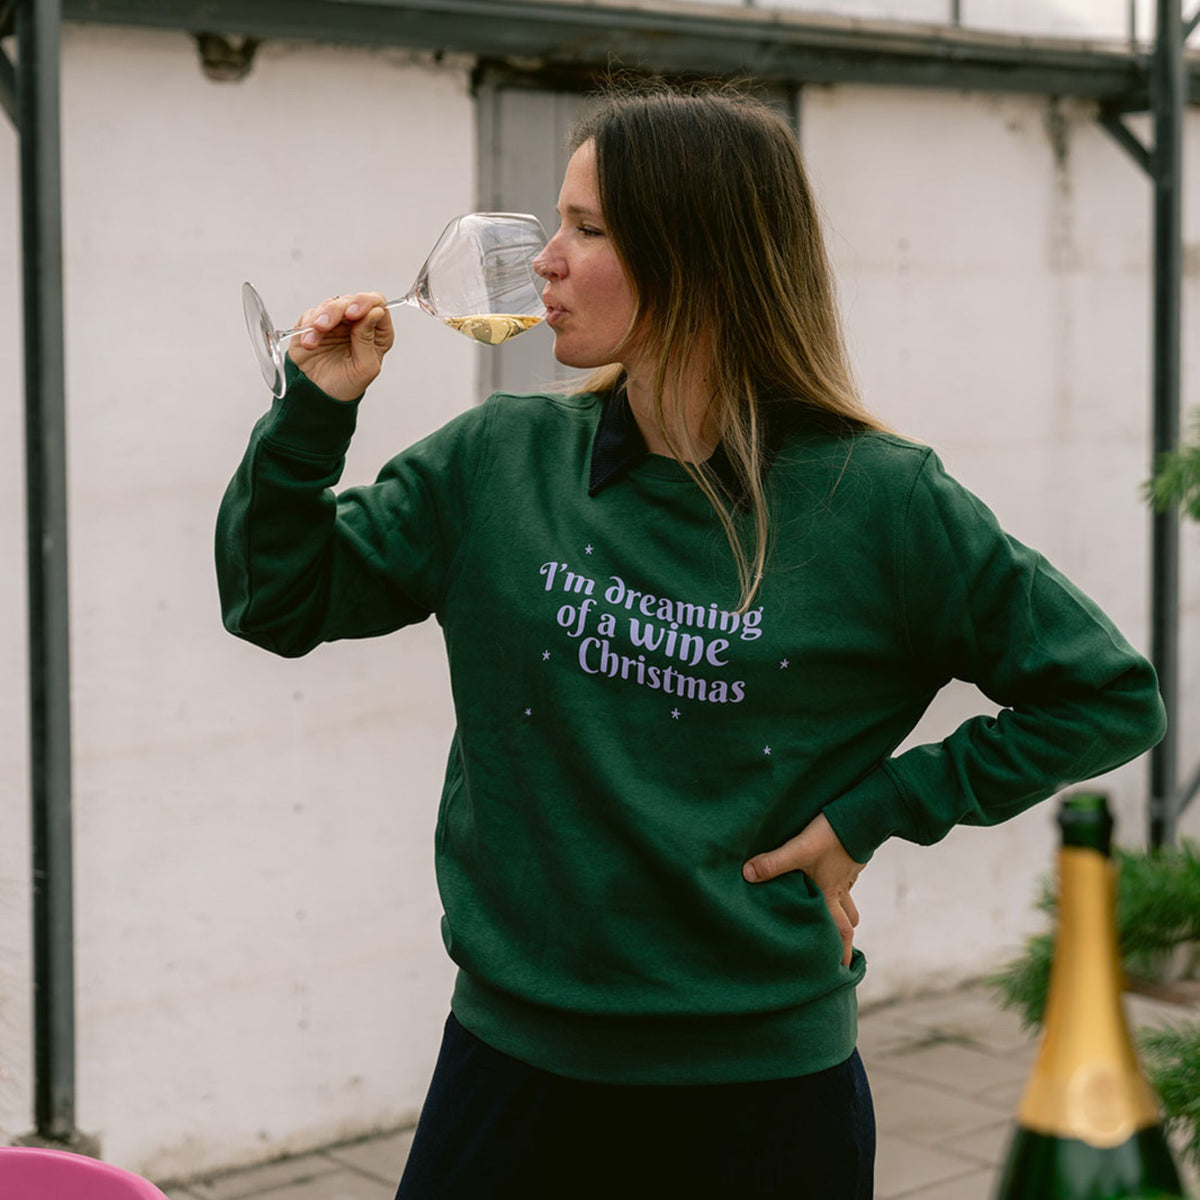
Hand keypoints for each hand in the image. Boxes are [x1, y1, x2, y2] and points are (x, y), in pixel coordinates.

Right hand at [287, 291, 393, 401]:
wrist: (319, 396)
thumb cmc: (346, 385)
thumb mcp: (365, 367)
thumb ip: (369, 339)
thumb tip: (375, 312)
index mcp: (376, 333)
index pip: (377, 304)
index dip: (367, 303)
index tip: (355, 313)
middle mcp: (357, 324)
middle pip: (352, 301)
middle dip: (339, 309)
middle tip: (329, 323)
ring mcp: (336, 322)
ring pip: (331, 304)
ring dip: (323, 316)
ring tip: (318, 331)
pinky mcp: (314, 325)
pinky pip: (311, 315)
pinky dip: (308, 326)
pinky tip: (309, 343)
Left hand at [743, 813, 863, 966]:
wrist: (861, 815)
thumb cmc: (831, 836)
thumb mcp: (798, 849)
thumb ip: (773, 863)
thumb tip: (747, 875)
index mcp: (830, 896)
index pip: (840, 933)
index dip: (841, 953)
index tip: (842, 972)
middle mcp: (841, 890)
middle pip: (846, 922)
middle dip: (842, 937)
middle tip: (836, 950)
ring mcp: (847, 876)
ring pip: (846, 902)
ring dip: (841, 912)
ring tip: (829, 918)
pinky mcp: (848, 862)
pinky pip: (844, 883)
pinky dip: (838, 889)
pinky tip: (825, 882)